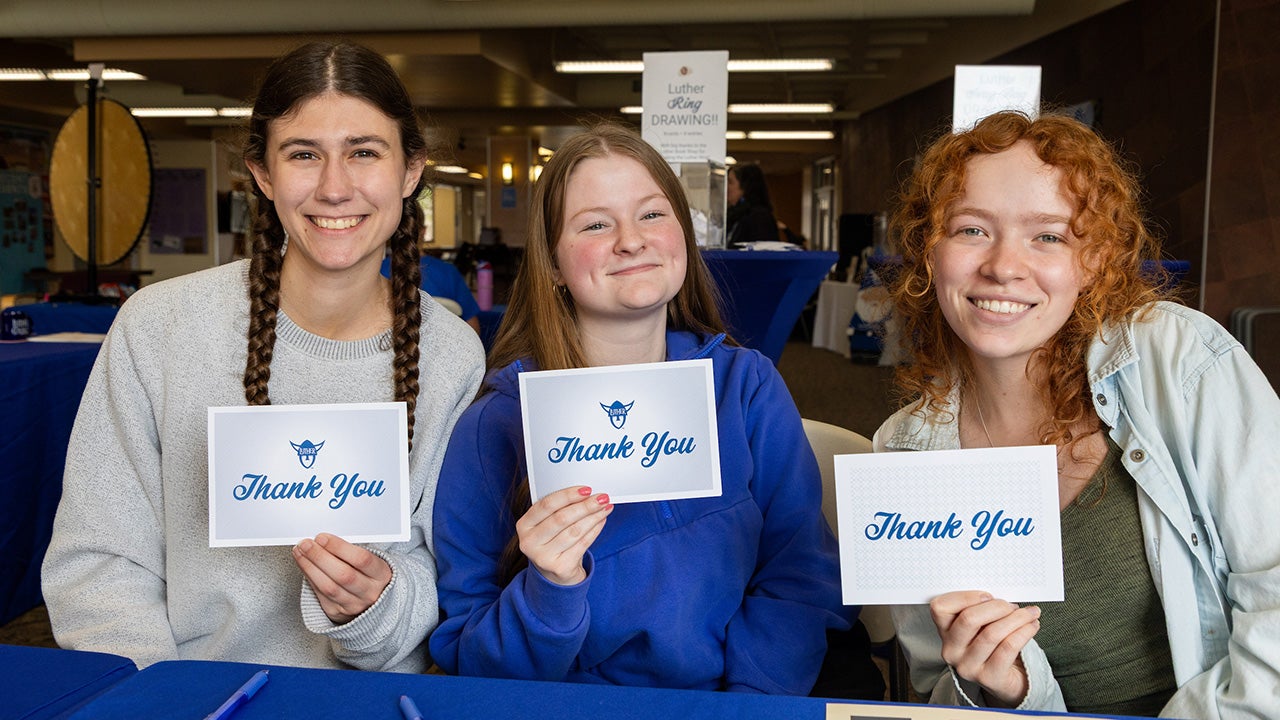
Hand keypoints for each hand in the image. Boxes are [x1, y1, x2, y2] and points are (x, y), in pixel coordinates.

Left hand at [292, 532, 393, 623]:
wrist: (372, 602)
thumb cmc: (369, 575)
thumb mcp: (371, 561)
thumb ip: (351, 552)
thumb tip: (324, 540)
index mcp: (382, 575)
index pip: (361, 559)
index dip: (339, 547)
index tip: (322, 537)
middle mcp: (370, 592)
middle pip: (343, 575)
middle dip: (320, 557)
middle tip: (306, 544)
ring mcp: (354, 605)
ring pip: (329, 587)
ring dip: (310, 567)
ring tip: (300, 552)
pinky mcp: (338, 612)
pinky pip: (320, 595)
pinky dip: (310, 577)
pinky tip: (304, 565)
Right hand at [517, 485, 612, 585]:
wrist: (555, 572)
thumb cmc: (552, 540)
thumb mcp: (547, 523)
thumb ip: (559, 508)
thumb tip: (585, 493)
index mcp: (524, 525)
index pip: (546, 505)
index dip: (568, 495)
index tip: (586, 489)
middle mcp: (529, 542)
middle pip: (561, 518)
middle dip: (585, 506)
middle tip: (601, 498)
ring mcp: (543, 557)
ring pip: (574, 531)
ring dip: (593, 517)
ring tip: (605, 508)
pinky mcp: (559, 568)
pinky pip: (582, 544)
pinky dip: (594, 530)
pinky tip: (601, 521)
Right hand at [929, 590, 1040, 706]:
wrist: (1007, 679)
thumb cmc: (993, 644)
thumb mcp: (980, 626)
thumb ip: (982, 610)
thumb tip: (1002, 596)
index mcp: (945, 631)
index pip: (940, 607)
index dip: (964, 597)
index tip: (988, 595)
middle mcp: (951, 650)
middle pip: (968, 619)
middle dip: (996, 607)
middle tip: (1012, 606)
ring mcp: (967, 667)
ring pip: (991, 634)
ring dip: (1016, 619)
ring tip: (1029, 614)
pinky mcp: (988, 678)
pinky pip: (1008, 648)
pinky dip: (1024, 632)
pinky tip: (1032, 626)